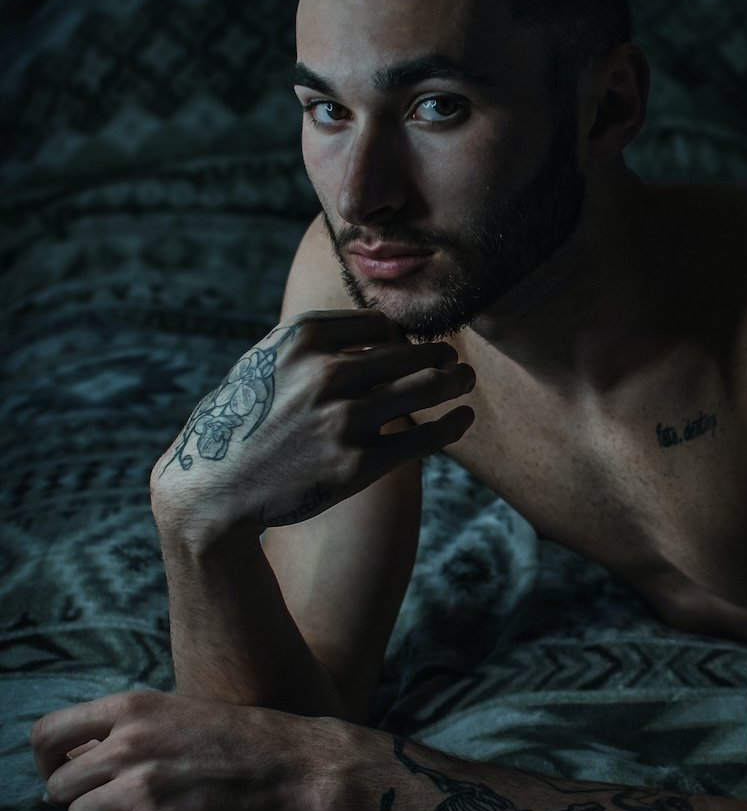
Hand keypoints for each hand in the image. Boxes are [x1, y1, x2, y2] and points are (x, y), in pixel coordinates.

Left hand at [31, 691, 337, 810]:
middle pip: (58, 785)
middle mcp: (131, 744)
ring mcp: (143, 787)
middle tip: (109, 798)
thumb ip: (125, 728)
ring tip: (140, 810)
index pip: (47, 734)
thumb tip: (70, 757)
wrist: (293, 765)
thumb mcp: (178, 712)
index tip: (62, 771)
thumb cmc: (237, 737)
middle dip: (78, 796)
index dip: (45, 760)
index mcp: (134, 708)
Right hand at [150, 309, 474, 535]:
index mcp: (301, 339)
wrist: (216, 486)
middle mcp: (325, 374)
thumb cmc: (247, 418)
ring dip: (455, 381)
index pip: (379, 324)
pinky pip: (424, 438)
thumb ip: (318, 341)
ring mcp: (343, 420)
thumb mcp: (268, 361)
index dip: (401, 336)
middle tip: (454, 362)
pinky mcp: (358, 464)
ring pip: (425, 388)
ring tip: (465, 381)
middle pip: (409, 354)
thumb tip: (386, 329)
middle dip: (439, 356)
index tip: (409, 348)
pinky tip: (463, 419)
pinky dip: (452, 425)